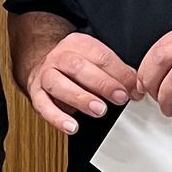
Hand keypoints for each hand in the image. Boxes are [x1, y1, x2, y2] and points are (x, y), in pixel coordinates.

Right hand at [21, 30, 140, 135]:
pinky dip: (57, 117)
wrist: (42, 63)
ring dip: (80, 98)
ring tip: (99, 110)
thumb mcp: (96, 60)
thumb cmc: (75, 65)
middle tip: (119, 98)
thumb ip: (117, 72)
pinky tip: (72, 127)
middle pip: (78, 67)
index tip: (133, 89)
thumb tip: (136, 88)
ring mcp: (45, 74)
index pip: (100, 56)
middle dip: (101, 84)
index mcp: (78, 44)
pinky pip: (43, 105)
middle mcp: (59, 57)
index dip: (119, 73)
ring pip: (58, 84)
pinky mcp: (35, 92)